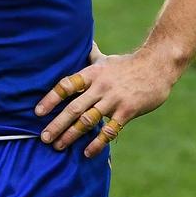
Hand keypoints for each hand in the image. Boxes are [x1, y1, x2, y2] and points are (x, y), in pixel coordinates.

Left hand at [34, 47, 176, 157]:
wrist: (157, 65)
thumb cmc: (129, 64)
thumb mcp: (107, 59)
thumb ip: (92, 57)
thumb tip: (82, 44)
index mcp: (92, 73)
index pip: (66, 86)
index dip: (50, 99)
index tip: (38, 112)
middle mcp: (100, 86)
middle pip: (73, 107)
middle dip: (57, 124)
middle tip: (44, 138)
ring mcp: (113, 99)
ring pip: (88, 120)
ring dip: (71, 135)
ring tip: (59, 146)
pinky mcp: (127, 111)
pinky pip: (109, 130)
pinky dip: (97, 143)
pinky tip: (87, 152)